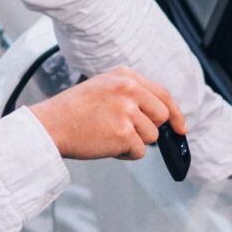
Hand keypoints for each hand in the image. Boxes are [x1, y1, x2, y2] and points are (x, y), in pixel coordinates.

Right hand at [30, 67, 185, 161]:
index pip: (163, 94)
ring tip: (108, 135)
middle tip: (126, 132)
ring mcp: (127, 111)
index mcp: (126, 76)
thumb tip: (159, 116)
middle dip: (149, 129)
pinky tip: (106, 145)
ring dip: (133, 142)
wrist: (51, 125)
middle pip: (161, 117)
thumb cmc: (73, 110)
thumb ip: (131, 94)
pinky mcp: (124, 133)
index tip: (180, 128)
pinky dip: (125, 154)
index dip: (175, 114)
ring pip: (151, 137)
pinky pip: (139, 152)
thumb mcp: (103, 87)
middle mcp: (129, 89)